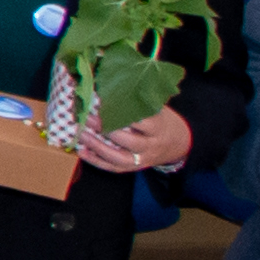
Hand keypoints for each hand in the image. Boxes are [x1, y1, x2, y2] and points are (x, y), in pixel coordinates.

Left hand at [80, 102, 194, 176]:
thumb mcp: (157, 109)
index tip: (103, 103)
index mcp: (158, 128)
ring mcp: (142, 159)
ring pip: (119, 157)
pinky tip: (82, 151)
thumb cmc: (163, 121)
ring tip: (80, 134)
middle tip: (87, 117)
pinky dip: (96, 161)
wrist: (179, 144)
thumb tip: (108, 90)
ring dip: (97, 147)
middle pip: (129, 141)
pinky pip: (113, 168)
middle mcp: (151, 145)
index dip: (120, 113)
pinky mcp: (134, 168)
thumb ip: (138, 104)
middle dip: (106, 129)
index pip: (140, 122)